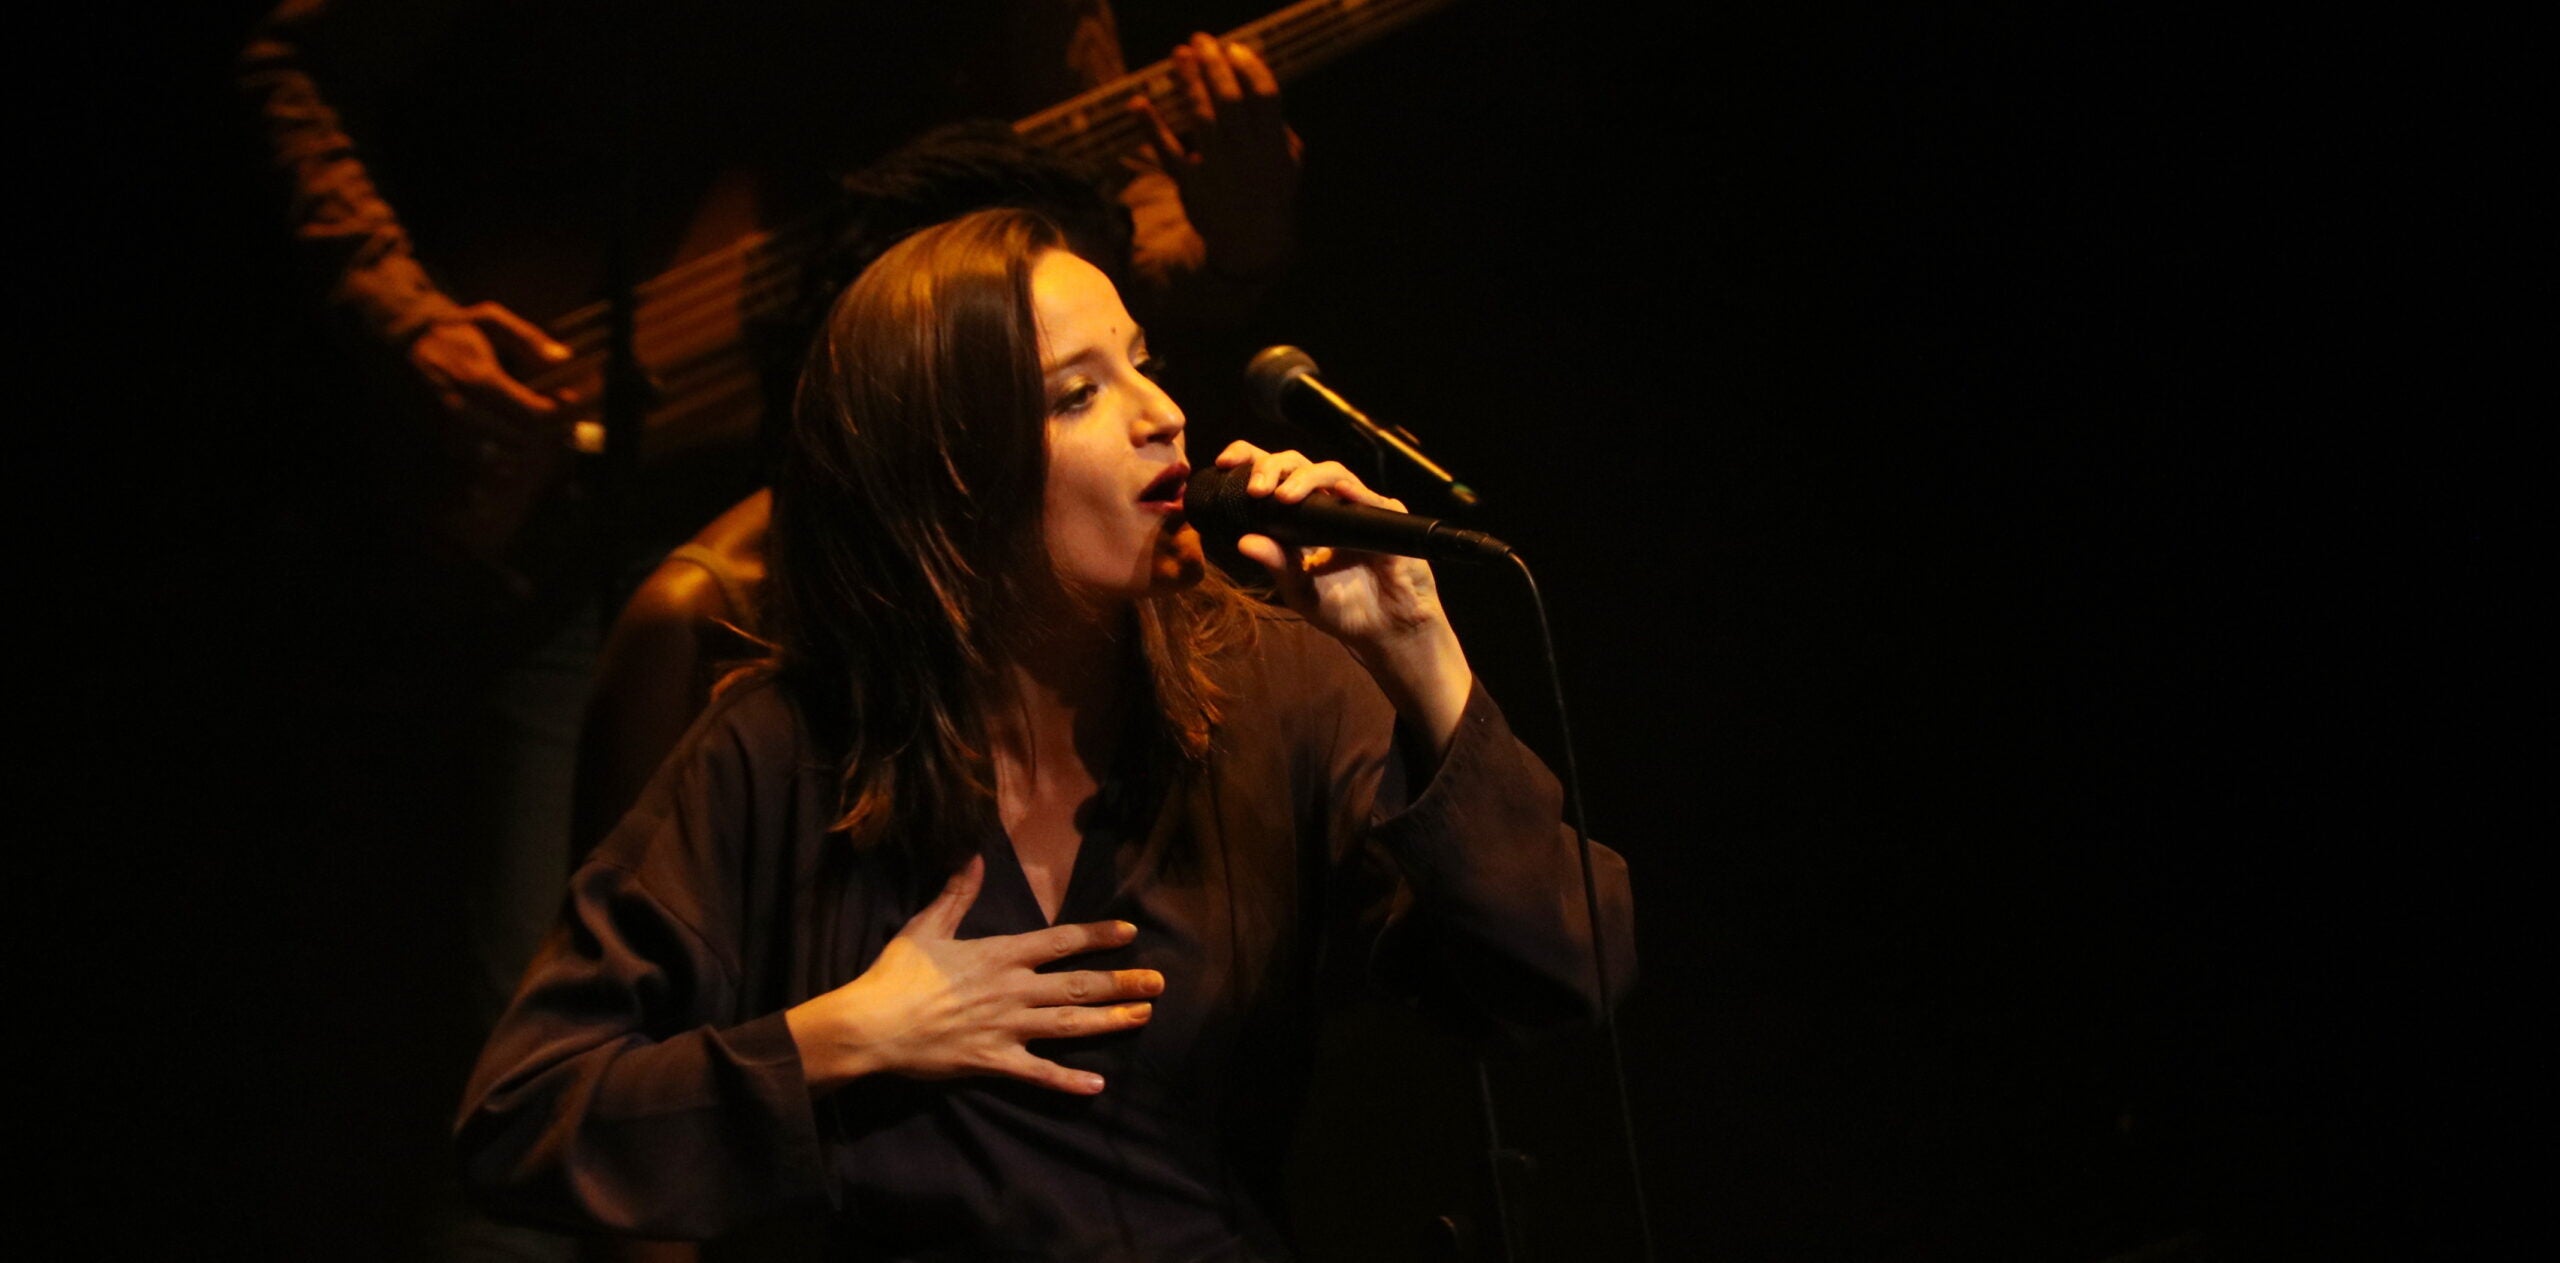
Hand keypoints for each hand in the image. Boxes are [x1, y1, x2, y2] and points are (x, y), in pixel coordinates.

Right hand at [406, 300, 576, 456]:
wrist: (407, 337)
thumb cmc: (456, 329)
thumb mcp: (491, 320)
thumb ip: (529, 338)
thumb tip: (563, 358)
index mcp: (478, 375)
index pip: (528, 410)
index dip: (552, 411)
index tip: (562, 403)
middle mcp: (461, 403)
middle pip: (515, 436)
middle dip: (539, 430)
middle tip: (551, 419)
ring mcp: (447, 420)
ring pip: (495, 449)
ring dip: (519, 443)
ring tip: (530, 427)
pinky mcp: (438, 429)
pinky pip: (473, 453)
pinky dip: (494, 449)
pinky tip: (505, 436)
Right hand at [784, 857, 1161, 1095]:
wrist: (872, 1026)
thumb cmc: (896, 975)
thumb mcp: (926, 927)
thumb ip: (956, 894)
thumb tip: (974, 857)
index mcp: (1000, 954)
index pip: (1060, 941)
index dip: (1097, 936)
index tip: (1130, 934)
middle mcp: (1013, 989)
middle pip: (1079, 985)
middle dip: (1122, 983)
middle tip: (1159, 983)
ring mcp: (1007, 1027)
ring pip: (1070, 1025)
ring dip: (1110, 1021)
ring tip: (1143, 1017)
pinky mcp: (994, 1061)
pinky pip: (1039, 1074)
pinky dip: (1067, 1081)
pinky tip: (1097, 1086)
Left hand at [1130, 34, 1301, 279]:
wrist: (1253, 245)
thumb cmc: (1271, 195)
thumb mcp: (1288, 162)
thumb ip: (1278, 127)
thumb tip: (1258, 87)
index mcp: (1274, 146)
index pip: (1265, 96)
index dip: (1249, 68)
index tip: (1233, 48)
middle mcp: (1247, 155)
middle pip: (1230, 101)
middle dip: (1213, 66)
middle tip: (1200, 40)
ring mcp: (1218, 170)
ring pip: (1200, 118)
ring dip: (1188, 83)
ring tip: (1178, 55)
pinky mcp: (1191, 185)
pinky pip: (1168, 152)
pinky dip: (1152, 127)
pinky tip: (1139, 102)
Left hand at [1214, 442, 1472, 750]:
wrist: (1385, 631)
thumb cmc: (1343, 608)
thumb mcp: (1299, 589)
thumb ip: (1276, 565)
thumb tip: (1243, 542)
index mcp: (1300, 516)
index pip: (1274, 475)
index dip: (1251, 460)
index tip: (1225, 463)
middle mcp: (1327, 504)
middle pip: (1297, 463)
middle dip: (1272, 467)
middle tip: (1255, 489)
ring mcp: (1357, 507)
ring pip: (1330, 471)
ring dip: (1304, 478)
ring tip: (1282, 497)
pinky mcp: (1385, 516)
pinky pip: (1367, 495)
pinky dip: (1349, 491)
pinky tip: (1335, 493)